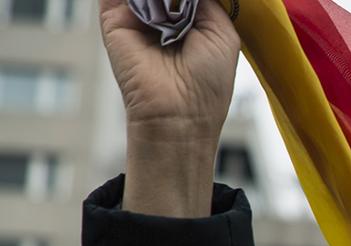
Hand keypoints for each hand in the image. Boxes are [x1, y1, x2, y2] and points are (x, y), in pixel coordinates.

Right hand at [101, 0, 238, 216]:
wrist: (176, 114)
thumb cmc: (207, 83)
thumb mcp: (221, 33)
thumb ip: (206, 2)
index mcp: (191, 21)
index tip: (197, 1)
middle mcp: (163, 17)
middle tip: (183, 5)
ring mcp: (137, 16)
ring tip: (171, 12)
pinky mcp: (114, 19)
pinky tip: (154, 4)